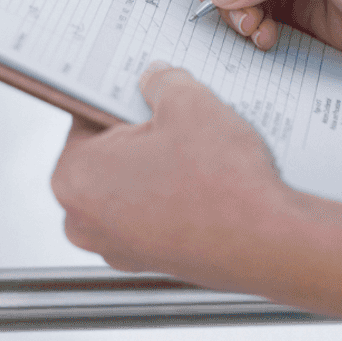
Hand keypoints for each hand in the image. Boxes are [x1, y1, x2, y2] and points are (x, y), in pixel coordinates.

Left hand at [51, 63, 294, 283]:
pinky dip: (177, 194)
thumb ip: (163, 82)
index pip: (86, 117)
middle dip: (143, 134)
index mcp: (74, 177)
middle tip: (178, 118)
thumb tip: (157, 80)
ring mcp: (118, 247)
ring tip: (202, 150)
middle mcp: (84, 220)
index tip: (143, 90)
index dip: (122, 96)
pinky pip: (157, 212)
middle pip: (110, 154)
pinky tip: (210, 179)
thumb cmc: (220, 185)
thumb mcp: (189, 104)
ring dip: (163, 164)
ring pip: (135, 184)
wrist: (267, 244)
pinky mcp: (152, 260)